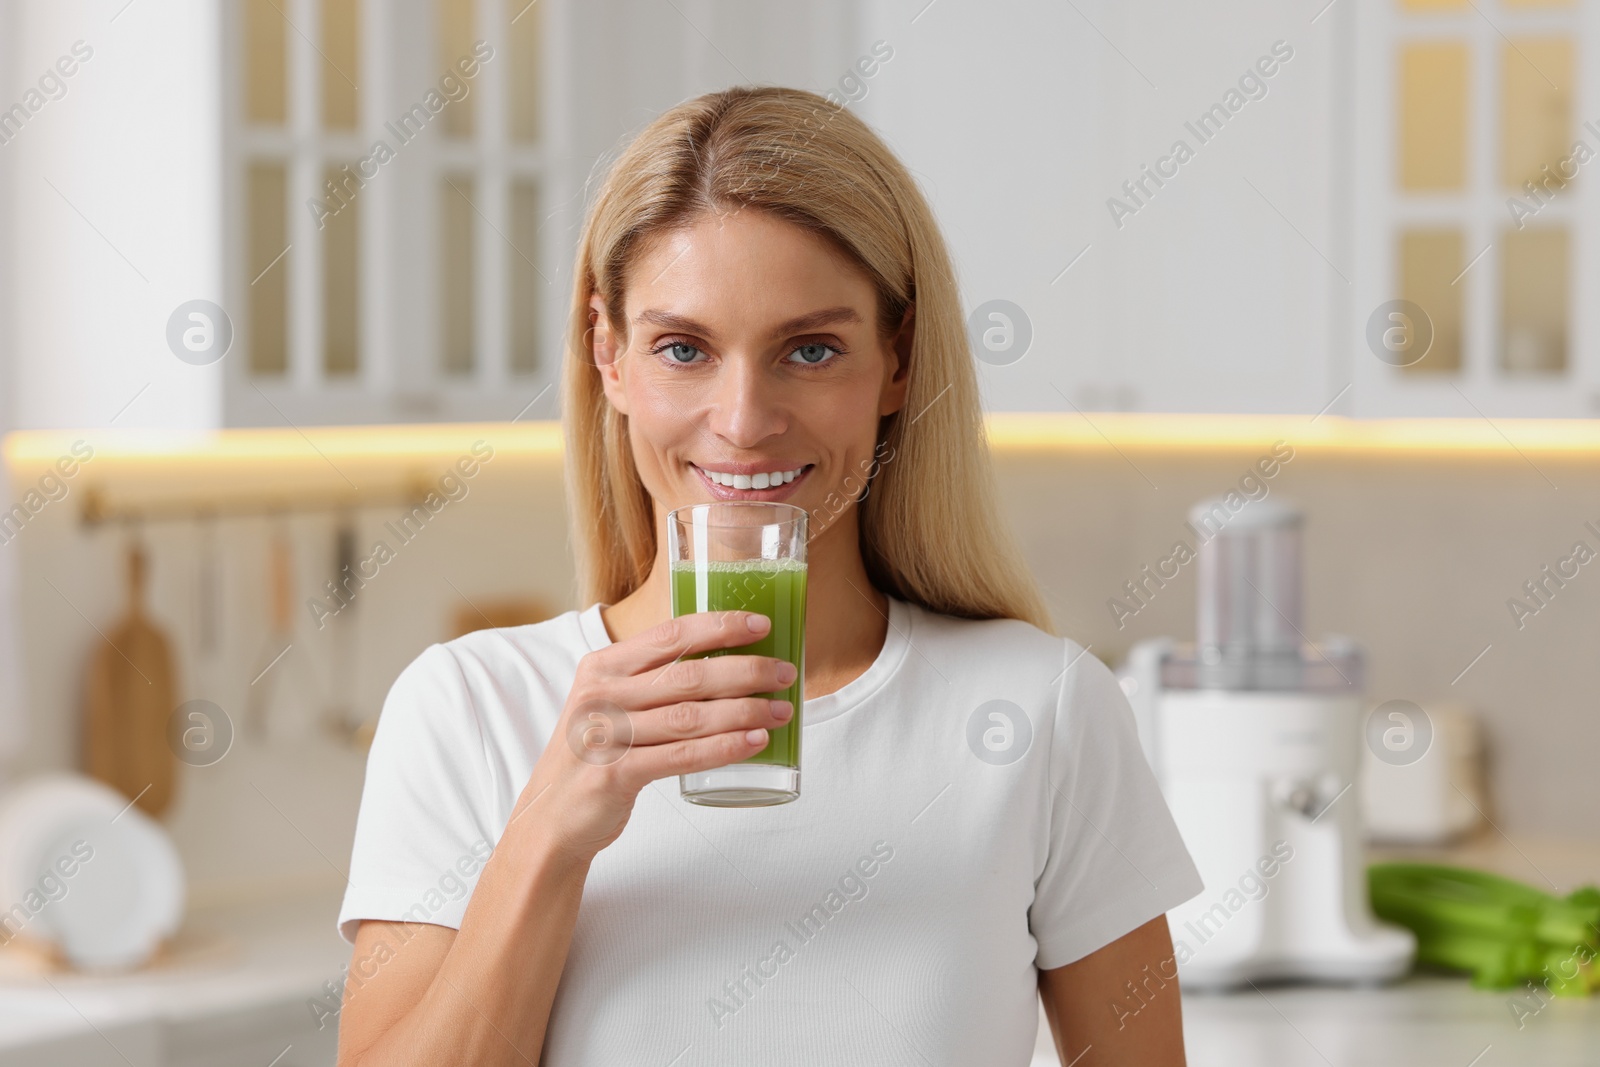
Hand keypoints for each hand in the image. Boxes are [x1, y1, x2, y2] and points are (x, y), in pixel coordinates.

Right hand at [513, 610, 794, 861]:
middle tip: (785, 673)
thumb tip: (728, 664)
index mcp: (602, 666)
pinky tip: (754, 743)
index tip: (761, 625)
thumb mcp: (611, 705)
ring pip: (689, 716)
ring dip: (744, 711)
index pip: (670, 634)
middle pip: (687, 674)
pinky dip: (723, 748)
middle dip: (745, 670)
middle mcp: (600, 695)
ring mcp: (605, 735)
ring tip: (782, 710)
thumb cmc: (596, 755)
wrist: (551, 820)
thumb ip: (653, 682)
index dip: (719, 626)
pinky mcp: (614, 775)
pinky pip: (681, 756)